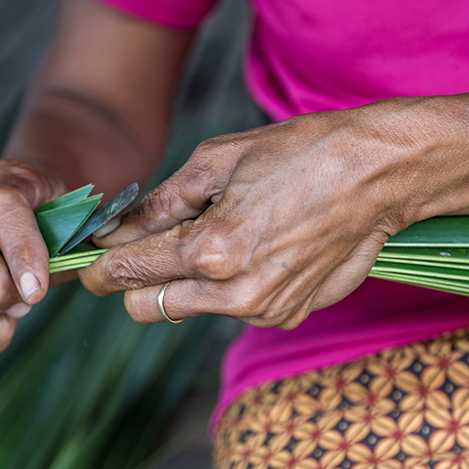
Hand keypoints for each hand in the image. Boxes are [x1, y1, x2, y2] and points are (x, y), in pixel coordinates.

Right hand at [0, 159, 71, 353]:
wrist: (22, 211)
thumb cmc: (52, 224)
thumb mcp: (73, 226)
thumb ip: (71, 250)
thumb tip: (54, 280)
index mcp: (6, 179)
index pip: (4, 207)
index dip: (21, 251)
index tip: (36, 292)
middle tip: (27, 304)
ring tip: (15, 314)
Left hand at [80, 104, 441, 328]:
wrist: (378, 173)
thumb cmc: (301, 153)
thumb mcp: (218, 160)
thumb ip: (159, 204)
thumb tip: (115, 232)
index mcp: (212, 250)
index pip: (130, 274)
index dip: (100, 269)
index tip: (90, 264)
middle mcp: (236, 293)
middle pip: (147, 310)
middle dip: (139, 281)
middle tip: (151, 247)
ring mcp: (266, 311)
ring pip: (191, 310)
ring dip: (188, 281)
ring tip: (222, 233)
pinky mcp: (289, 315)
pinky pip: (234, 310)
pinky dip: (230, 285)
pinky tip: (258, 247)